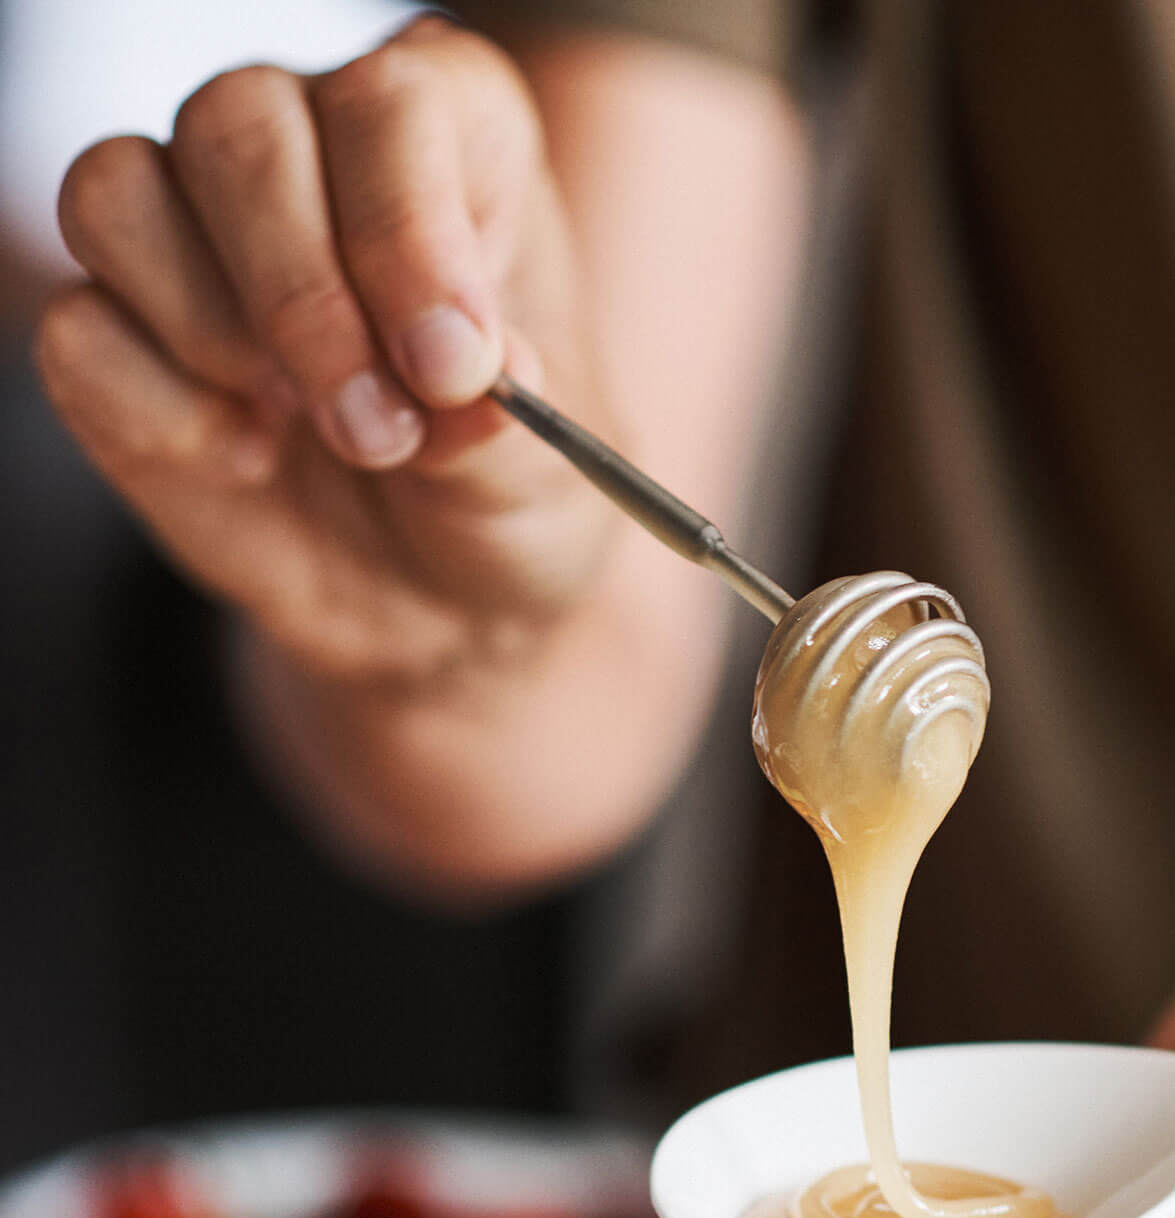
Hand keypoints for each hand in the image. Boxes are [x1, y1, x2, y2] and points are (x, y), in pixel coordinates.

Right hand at [36, 15, 608, 688]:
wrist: (442, 607)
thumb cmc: (506, 503)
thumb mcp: (545, 478)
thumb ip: (504, 419)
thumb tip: (464, 372)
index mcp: (443, 136)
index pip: (387, 104)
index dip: (406, 233)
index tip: (448, 368)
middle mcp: (305, 148)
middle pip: (235, 127)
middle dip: (305, 300)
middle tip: (379, 432)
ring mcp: (192, 235)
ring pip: (118, 192)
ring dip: (212, 332)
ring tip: (305, 428)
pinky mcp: (115, 337)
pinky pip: (79, 332)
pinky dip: (158, 413)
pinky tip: (244, 459)